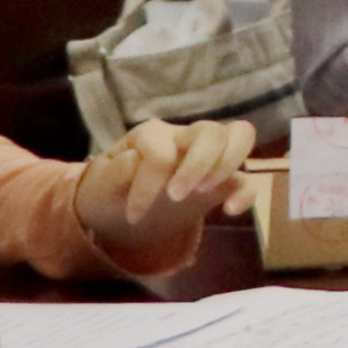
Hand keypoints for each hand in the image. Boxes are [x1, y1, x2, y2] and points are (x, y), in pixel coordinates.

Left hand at [70, 116, 250, 273]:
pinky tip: (229, 211)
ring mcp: (208, 155)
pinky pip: (247, 177)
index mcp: (152, 135)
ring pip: (239, 135)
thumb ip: (112, 172)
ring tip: (203, 195)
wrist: (118, 209)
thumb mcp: (100, 185)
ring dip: (226, 166)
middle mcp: (184, 137)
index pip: (162, 152)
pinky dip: (246, 192)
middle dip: (197, 166)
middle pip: (211, 131)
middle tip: (175, 197)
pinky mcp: (222, 181)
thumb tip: (132, 160)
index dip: (149, 185)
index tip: (134, 216)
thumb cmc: (110, 190)